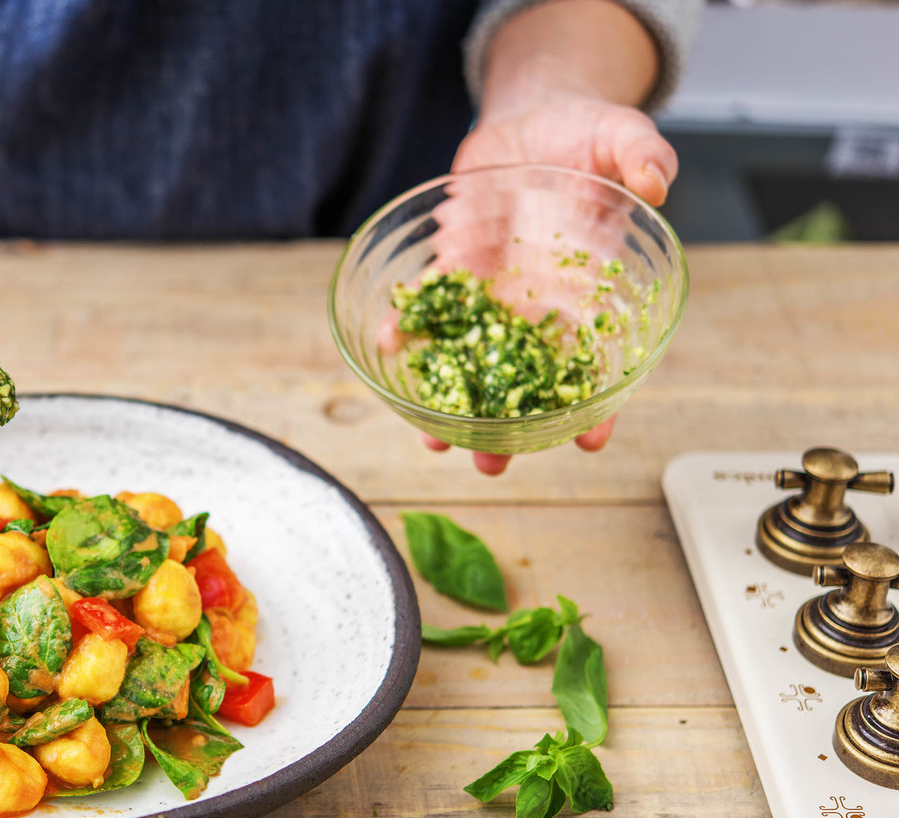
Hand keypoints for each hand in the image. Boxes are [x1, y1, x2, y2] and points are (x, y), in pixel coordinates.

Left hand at [429, 96, 674, 474]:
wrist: (535, 122)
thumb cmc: (589, 137)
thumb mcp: (623, 135)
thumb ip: (644, 154)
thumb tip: (657, 179)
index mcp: (591, 288)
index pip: (599, 362)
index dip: (600, 406)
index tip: (591, 442)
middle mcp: (540, 303)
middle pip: (527, 382)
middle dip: (509, 429)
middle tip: (491, 465)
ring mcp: (494, 291)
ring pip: (475, 359)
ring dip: (453, 402)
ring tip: (433, 440)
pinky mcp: (456, 268)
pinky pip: (431, 305)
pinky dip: (409, 326)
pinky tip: (390, 343)